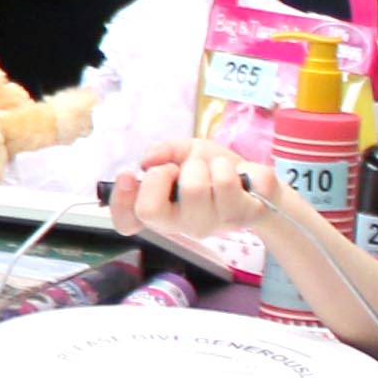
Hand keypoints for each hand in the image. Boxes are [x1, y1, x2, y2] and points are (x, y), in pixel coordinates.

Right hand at [116, 132, 281, 247]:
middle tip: (179, 170)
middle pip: (151, 209)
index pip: (127, 221)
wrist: (257, 179)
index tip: (129, 175)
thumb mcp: (185, 152)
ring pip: (193, 188)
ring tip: (213, 170)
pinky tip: (236, 176)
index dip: (121, 201)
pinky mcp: (241, 217)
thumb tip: (147, 159)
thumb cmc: (213, 169)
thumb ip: (164, 152)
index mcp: (163, 210)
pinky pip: (224, 181)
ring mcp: (212, 225)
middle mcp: (183, 224)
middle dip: (162, 175)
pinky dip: (227, 165)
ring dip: (203, 165)